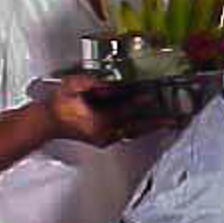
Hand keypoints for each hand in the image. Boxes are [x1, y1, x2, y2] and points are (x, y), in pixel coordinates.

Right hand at [41, 74, 177, 146]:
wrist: (46, 122)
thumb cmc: (59, 104)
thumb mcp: (72, 86)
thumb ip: (90, 84)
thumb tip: (110, 85)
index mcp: (97, 121)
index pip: (123, 110)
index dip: (138, 101)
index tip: (151, 95)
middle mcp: (105, 133)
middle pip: (136, 126)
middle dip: (156, 122)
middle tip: (176, 120)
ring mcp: (106, 138)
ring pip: (135, 131)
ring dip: (152, 126)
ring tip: (171, 123)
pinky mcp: (106, 138)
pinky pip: (129, 133)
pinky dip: (141, 127)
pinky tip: (151, 123)